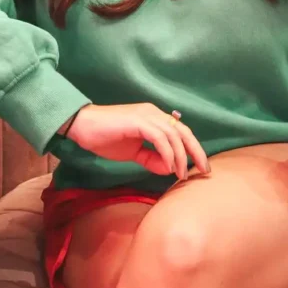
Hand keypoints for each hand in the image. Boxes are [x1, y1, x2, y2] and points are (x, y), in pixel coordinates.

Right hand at [66, 103, 210, 179]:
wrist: (82, 126)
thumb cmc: (105, 137)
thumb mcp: (132, 152)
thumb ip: (151, 159)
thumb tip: (169, 169)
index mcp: (154, 118)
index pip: (181, 132)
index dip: (193, 148)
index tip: (200, 167)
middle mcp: (154, 113)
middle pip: (184, 131)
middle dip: (196, 151)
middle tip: (205, 170)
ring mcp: (146, 115)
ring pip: (174, 135)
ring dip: (181, 156)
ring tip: (182, 174)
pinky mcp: (138, 121)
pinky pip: (159, 138)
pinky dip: (167, 153)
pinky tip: (169, 167)